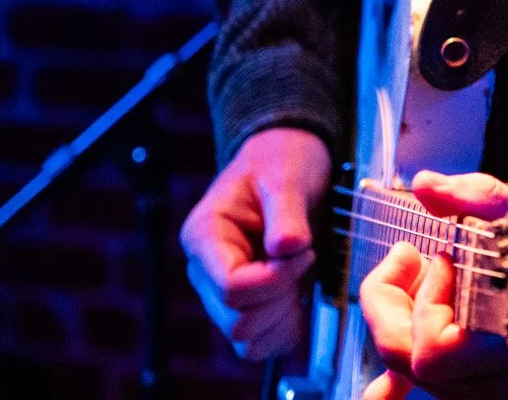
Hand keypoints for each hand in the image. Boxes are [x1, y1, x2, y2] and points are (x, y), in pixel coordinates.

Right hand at [179, 126, 329, 359]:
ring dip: (283, 316)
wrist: (286, 162)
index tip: (303, 251)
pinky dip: (284, 330)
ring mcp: (221, 293)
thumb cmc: (280, 162)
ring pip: (246, 339)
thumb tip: (288, 247)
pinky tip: (299, 297)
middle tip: (304, 260)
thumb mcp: (286, 176)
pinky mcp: (244, 305)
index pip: (231, 287)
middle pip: (237, 320)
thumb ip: (286, 211)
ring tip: (299, 277)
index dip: (274, 279)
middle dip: (281, 297)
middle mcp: (205, 271)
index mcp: (204, 236)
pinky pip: (258, 344)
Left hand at [361, 170, 507, 399]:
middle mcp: (507, 388)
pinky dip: (433, 346)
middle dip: (393, 308)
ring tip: (436, 279)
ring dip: (414, 322)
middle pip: (411, 369)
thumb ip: (482, 199)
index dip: (420, 299)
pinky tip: (446, 313)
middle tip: (410, 262)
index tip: (439, 255)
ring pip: (425, 379)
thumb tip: (425, 186)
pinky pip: (448, 386)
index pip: (430, 350)